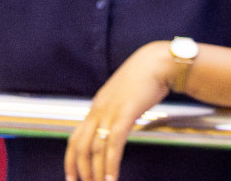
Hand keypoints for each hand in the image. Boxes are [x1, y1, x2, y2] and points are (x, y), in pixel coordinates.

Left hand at [65, 41, 171, 180]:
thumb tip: (118, 121)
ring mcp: (110, 112)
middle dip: (81, 170)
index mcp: (97, 105)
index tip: (71, 176)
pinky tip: (112, 177)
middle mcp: (99, 110)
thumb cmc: (147, 74)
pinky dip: (111, 164)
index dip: (71, 159)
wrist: (160, 61)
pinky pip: (113, 145)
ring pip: (95, 150)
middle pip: (81, 147)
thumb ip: (118, 107)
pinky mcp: (125, 114)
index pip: (75, 137)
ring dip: (97, 172)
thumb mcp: (125, 92)